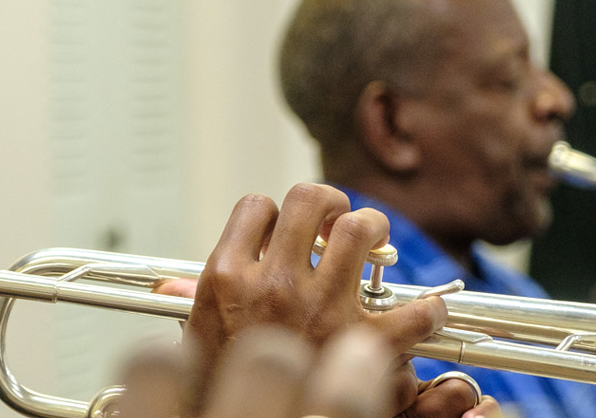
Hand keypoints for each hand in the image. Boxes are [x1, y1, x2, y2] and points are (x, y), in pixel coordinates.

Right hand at [150, 183, 480, 416]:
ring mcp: (320, 309)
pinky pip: (412, 310)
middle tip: (335, 222)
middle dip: (329, 203)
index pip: (255, 207)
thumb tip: (168, 283)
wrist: (242, 416)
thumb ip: (194, 304)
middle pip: (310, 200)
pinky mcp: (362, 343)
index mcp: (228, 279)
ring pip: (359, 229)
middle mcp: (274, 285)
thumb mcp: (197, 342)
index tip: (283, 230)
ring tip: (372, 243)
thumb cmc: (221, 386)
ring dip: (371, 228)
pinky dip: (427, 311)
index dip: (274, 213)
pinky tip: (425, 312)